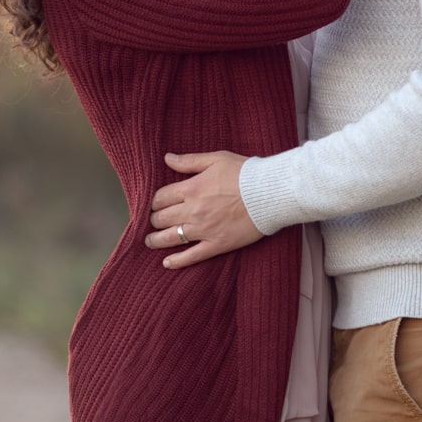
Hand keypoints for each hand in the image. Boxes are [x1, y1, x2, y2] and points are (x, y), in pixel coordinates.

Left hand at [146, 151, 261, 265]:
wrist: (270, 193)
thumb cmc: (245, 173)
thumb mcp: (216, 159)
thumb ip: (190, 161)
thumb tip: (167, 158)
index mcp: (191, 189)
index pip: (161, 198)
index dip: (155, 201)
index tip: (157, 203)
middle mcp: (192, 211)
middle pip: (161, 218)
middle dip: (154, 219)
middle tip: (154, 220)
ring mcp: (203, 230)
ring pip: (170, 238)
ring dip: (156, 240)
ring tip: (150, 241)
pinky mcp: (216, 244)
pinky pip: (192, 256)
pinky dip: (177, 261)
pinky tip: (167, 263)